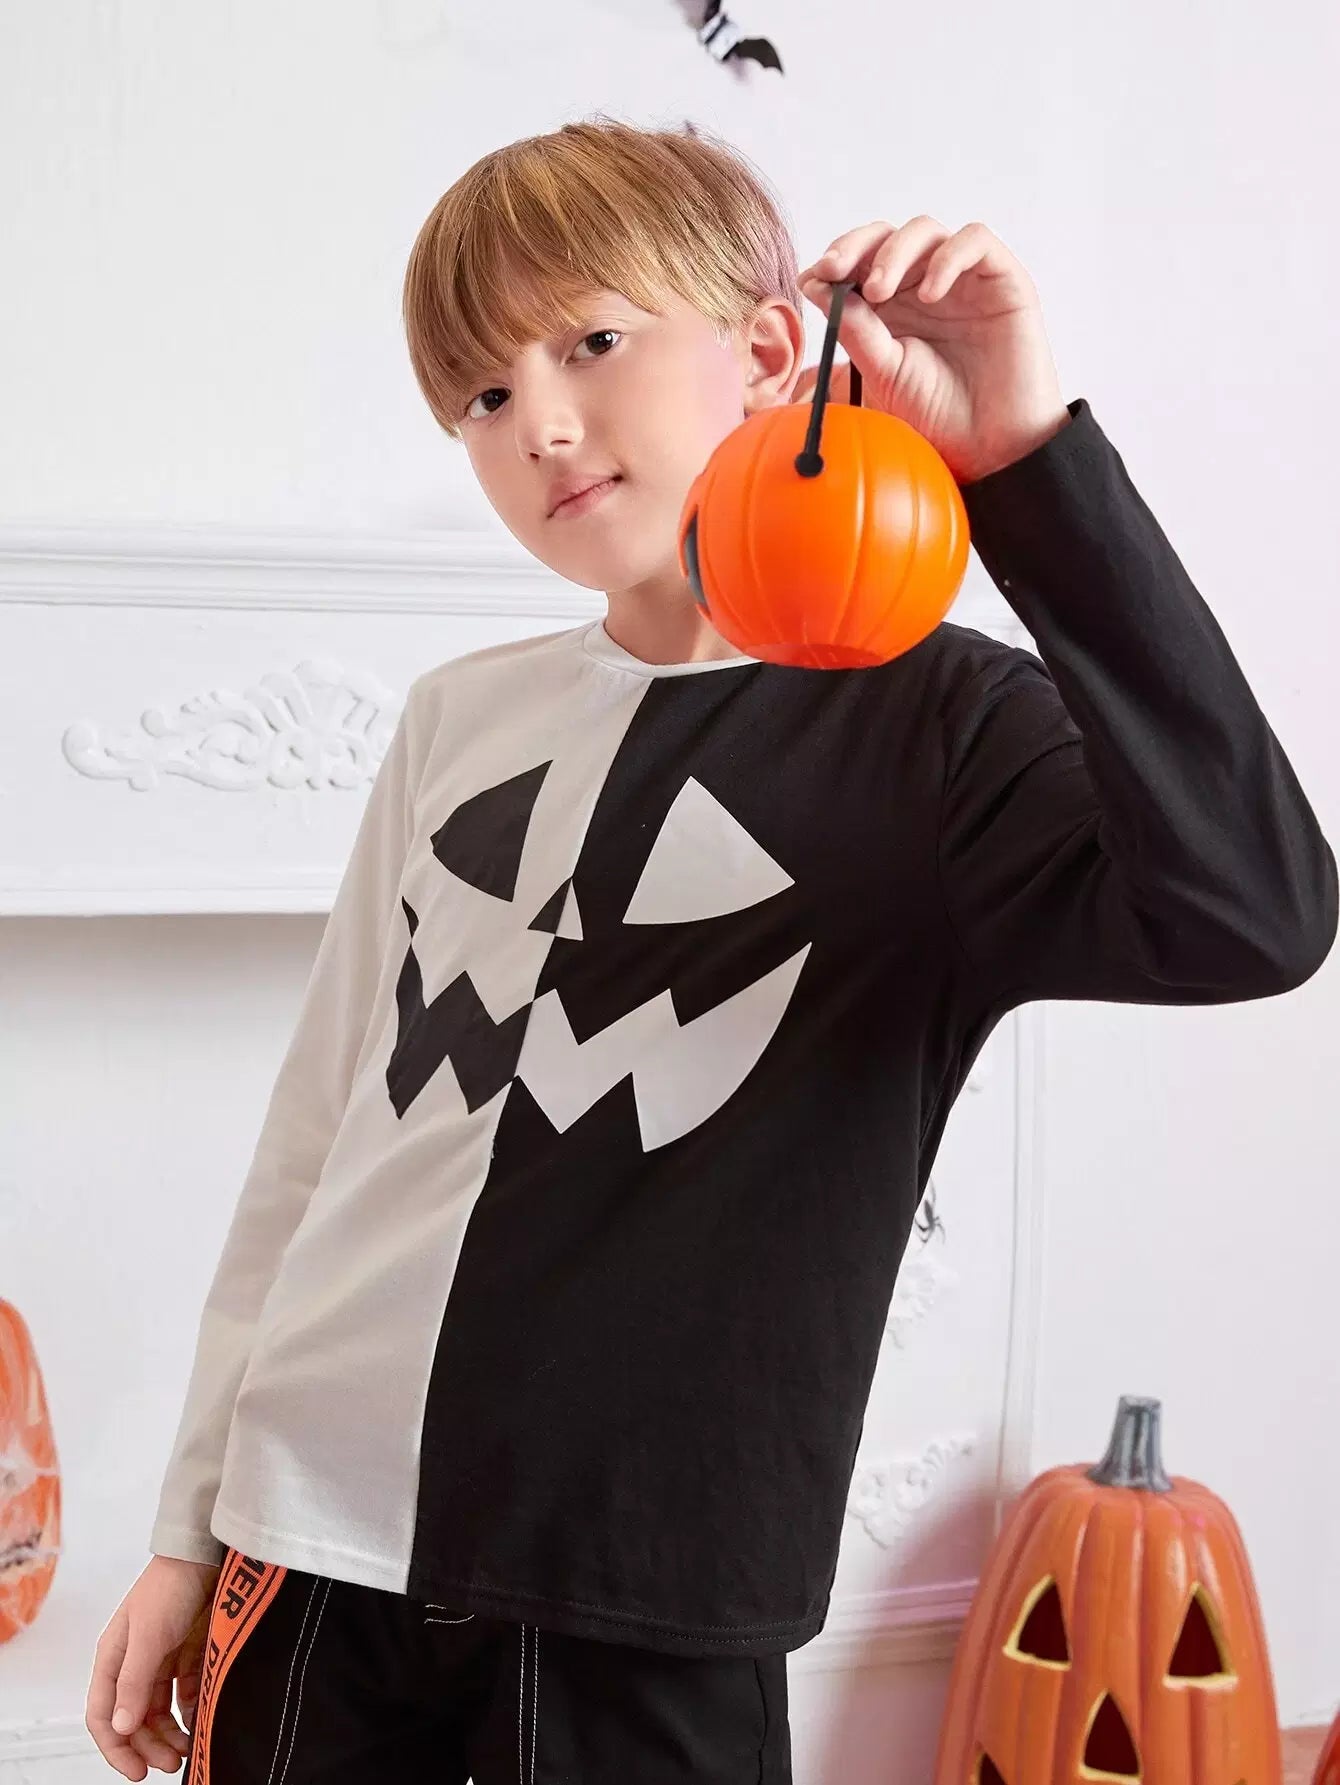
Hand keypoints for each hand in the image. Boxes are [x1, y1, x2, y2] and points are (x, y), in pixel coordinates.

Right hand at [86, 1555, 219, 1778]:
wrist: (206, 1554)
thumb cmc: (170, 1587)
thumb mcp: (148, 1636)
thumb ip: (134, 1682)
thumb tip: (120, 1727)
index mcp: (113, 1659)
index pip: (103, 1716)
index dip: (116, 1749)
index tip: (137, 1772)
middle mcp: (133, 1663)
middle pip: (133, 1719)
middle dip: (148, 1746)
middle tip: (171, 1764)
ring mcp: (161, 1659)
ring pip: (159, 1710)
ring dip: (169, 1734)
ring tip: (186, 1750)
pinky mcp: (188, 1653)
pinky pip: (185, 1692)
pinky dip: (190, 1710)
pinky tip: (199, 1720)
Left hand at [796, 216, 1070, 483]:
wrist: (991, 447)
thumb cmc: (939, 414)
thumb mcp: (883, 371)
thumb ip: (854, 327)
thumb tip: (814, 282)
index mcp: (891, 307)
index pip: (859, 260)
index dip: (836, 258)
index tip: (813, 276)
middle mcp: (923, 285)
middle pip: (887, 235)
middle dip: (856, 245)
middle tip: (836, 270)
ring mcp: (962, 279)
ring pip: (925, 230)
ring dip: (895, 252)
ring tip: (879, 292)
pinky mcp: (1001, 279)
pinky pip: (975, 239)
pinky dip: (947, 257)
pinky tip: (929, 294)